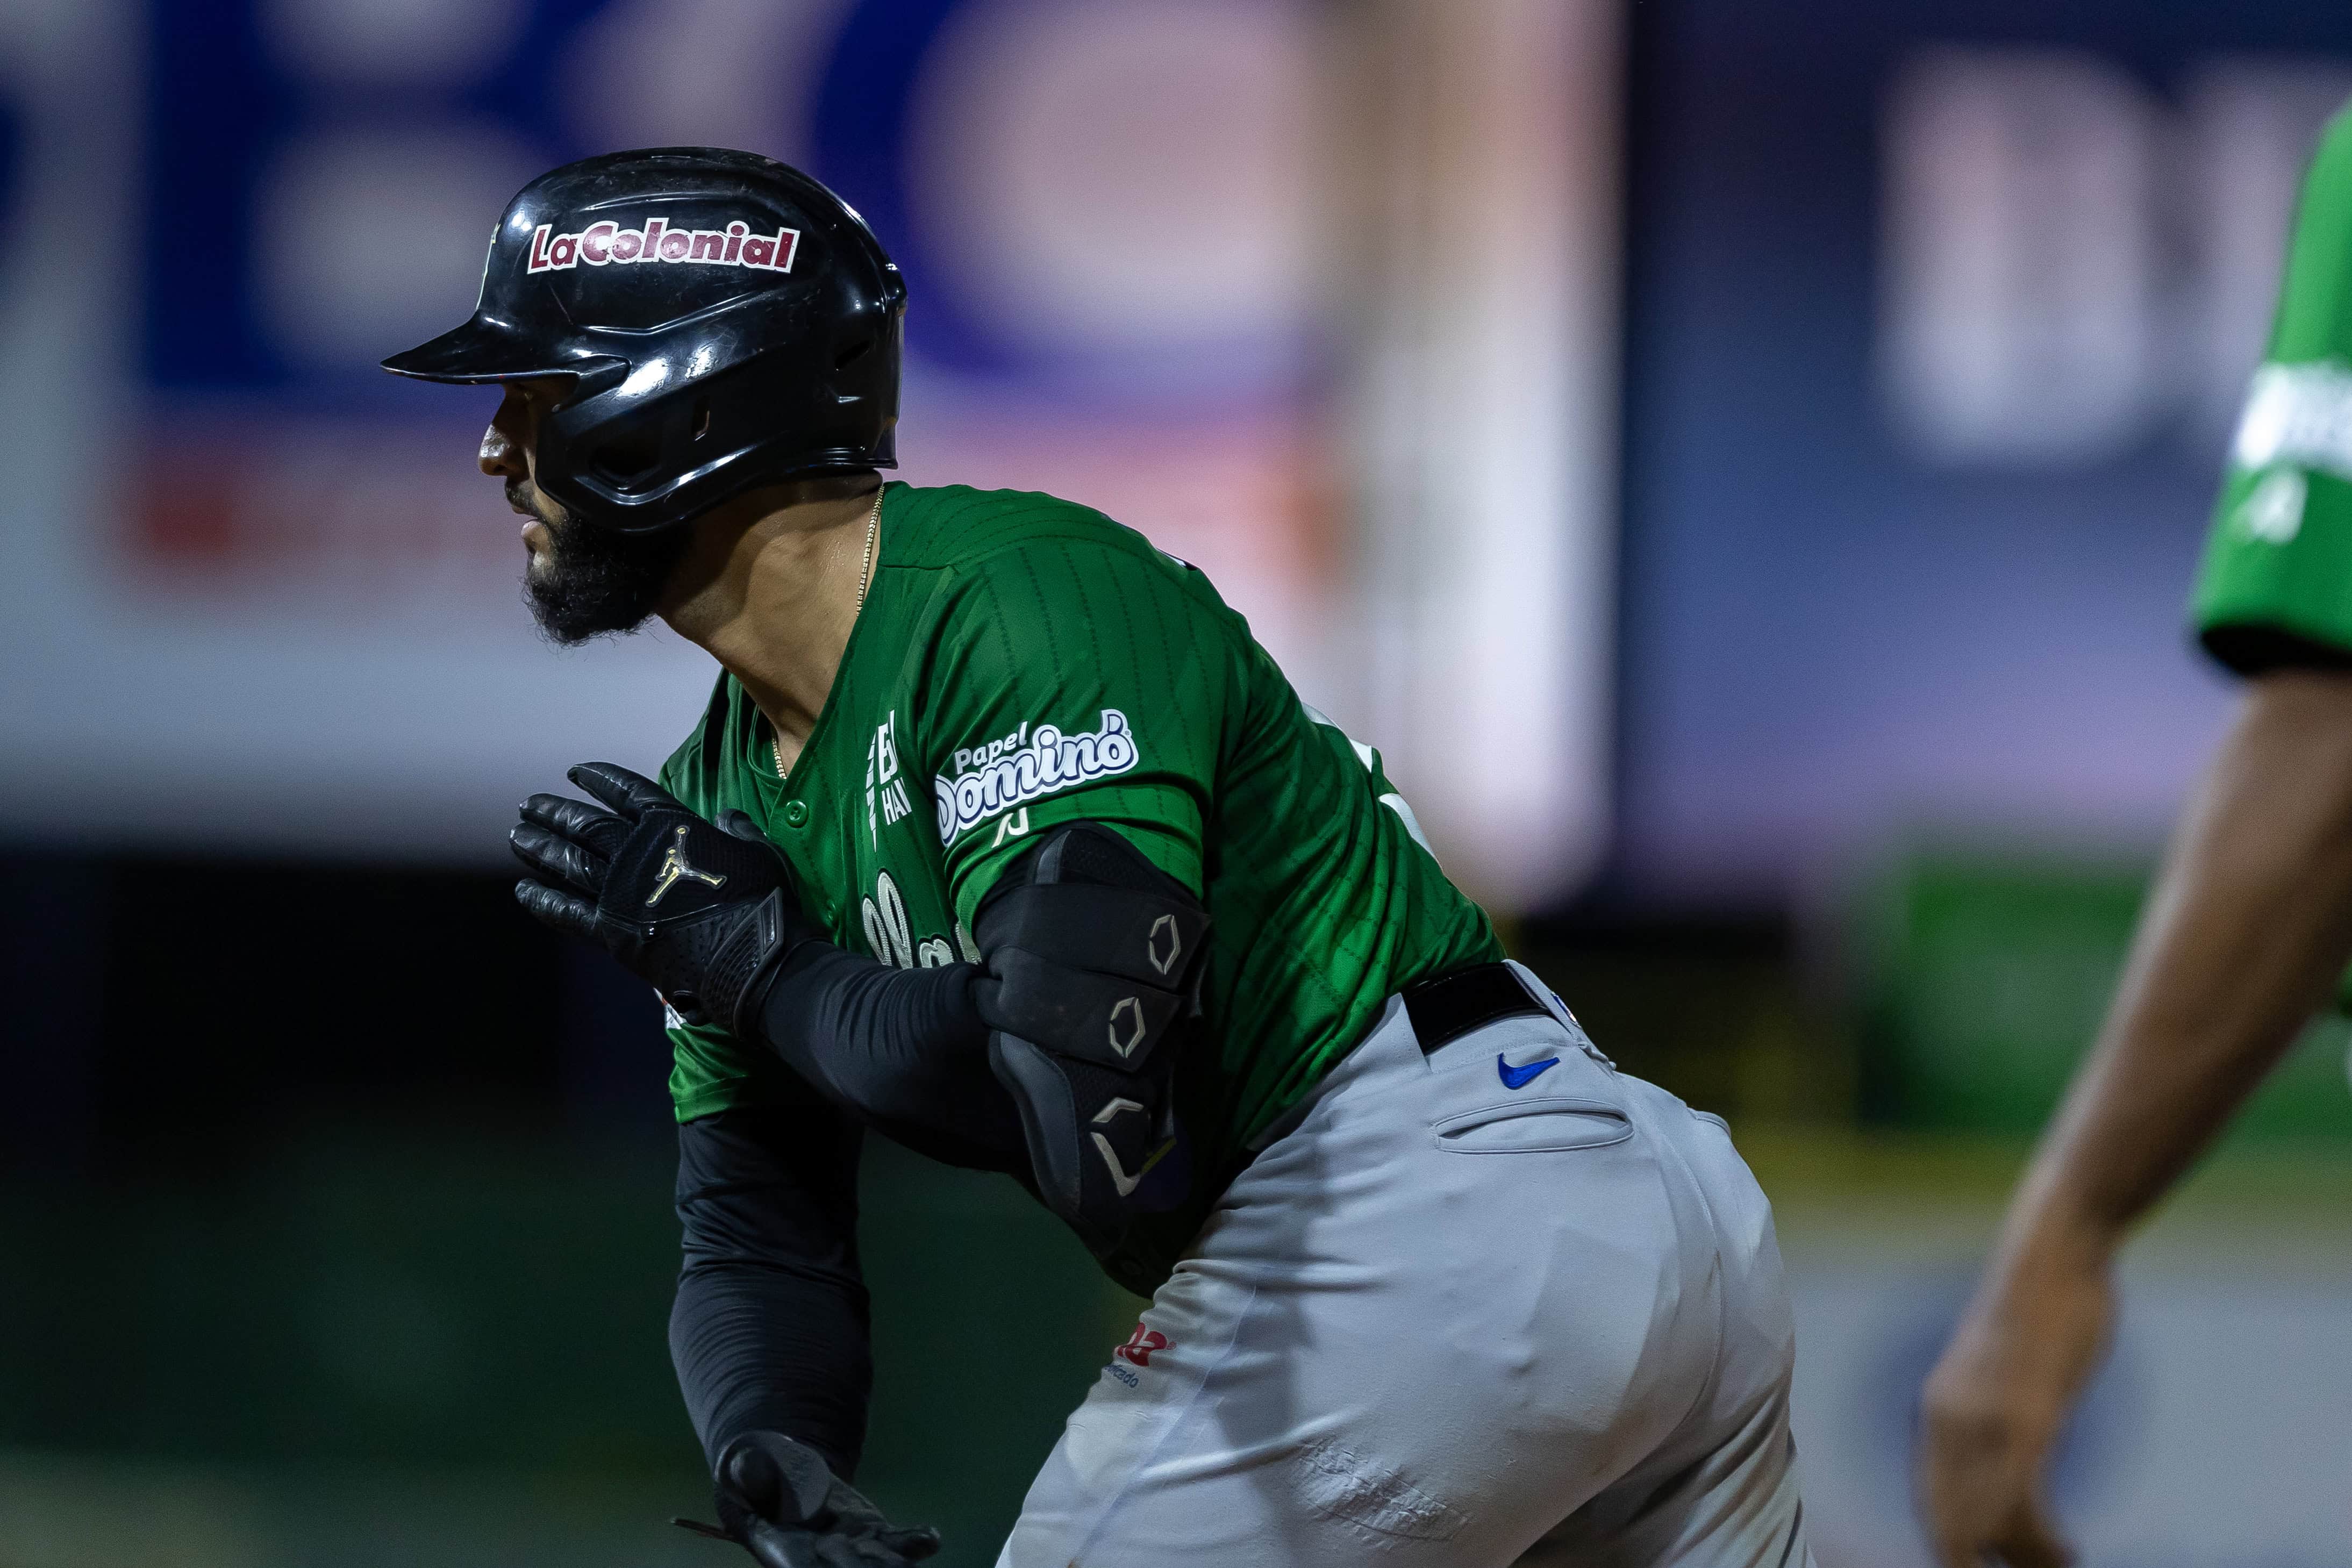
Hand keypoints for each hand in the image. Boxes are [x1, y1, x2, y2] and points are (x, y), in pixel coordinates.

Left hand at [509, 762, 820, 1031]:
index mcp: (670, 827)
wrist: (750, 956)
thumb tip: (725, 816)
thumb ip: (736, 830)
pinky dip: (543, 901)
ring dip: (539, 848)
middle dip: (554, 813)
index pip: (627, 792)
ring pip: (568, 863)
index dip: (600, 779)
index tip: (575, 771)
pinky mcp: (613, 932)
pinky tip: (522, 891)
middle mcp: (635, 855)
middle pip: (585, 826)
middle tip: (528, 805)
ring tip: (517, 836)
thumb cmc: (762, 899)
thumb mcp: (758, 850)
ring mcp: (619, 894)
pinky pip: (568, 913)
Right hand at [690, 1430, 939, 1567]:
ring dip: (894, 1562)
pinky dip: (912, 1541)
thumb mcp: (742, 1465)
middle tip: (891, 1567)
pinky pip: (894, 1540)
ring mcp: (849, 1547)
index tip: (821, 1561)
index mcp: (778, 1547)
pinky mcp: (871, 1532)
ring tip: (919, 1546)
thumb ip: (748, 1470)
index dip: (810, 1567)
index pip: (796, 1566)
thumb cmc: (752, 1473)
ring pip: (875, 1562)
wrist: (783, 1470)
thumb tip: (752, 1469)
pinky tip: (929, 1538)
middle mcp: (817, 1558)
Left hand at [1918, 1239, 2114, 1567]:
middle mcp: (1948, 1419)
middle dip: (1978, 1564)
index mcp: (1938, 1409)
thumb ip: (1995, 1414)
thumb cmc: (2043, 1307)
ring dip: (2025, 1559)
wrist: (2056, 1251)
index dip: (1954, 1545)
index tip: (1986, 1565)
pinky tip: (2067, 1550)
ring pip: (1985, 1525)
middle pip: (1947, 1524)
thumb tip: (2011, 1457)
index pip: (1930, 1503)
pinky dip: (2040, 1541)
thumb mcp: (2005, 1372)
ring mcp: (1985, 1421)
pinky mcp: (2027, 1418)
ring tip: (2058, 1565)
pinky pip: (2020, 1503)